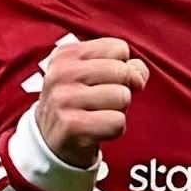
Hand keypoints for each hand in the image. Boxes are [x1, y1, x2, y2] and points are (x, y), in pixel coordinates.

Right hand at [35, 37, 148, 167]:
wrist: (53, 142)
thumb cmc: (84, 102)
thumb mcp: (100, 75)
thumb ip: (128, 67)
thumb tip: (138, 79)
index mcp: (65, 54)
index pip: (119, 48)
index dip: (120, 68)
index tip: (101, 82)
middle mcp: (60, 74)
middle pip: (122, 71)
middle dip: (121, 89)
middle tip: (99, 102)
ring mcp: (63, 100)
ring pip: (122, 96)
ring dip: (118, 110)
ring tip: (97, 115)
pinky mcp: (72, 126)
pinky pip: (118, 122)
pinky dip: (115, 129)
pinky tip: (96, 130)